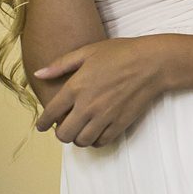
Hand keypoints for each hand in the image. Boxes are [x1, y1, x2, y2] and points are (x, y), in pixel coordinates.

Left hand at [34, 36, 169, 146]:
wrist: (153, 63)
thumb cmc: (121, 53)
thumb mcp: (88, 51)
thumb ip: (60, 64)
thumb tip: (39, 74)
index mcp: (75, 87)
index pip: (50, 114)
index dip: (42, 123)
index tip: (42, 126)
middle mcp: (87, 106)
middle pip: (63, 134)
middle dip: (60, 133)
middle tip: (64, 127)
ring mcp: (104, 116)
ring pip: (82, 141)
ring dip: (78, 138)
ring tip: (81, 130)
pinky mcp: (120, 123)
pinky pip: (101, 142)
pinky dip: (96, 140)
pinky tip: (97, 131)